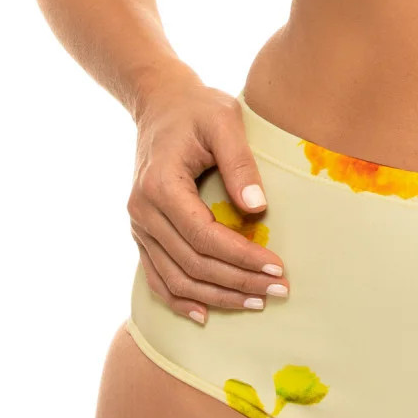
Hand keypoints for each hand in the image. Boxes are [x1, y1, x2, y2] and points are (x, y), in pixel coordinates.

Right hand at [127, 69, 286, 323]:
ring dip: (216, 297)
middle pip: (192, 263)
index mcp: (160, 185)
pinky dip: (180, 299)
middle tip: (279, 291)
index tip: (277, 267)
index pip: (204, 236)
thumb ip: (240, 164)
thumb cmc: (197, 109)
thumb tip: (258, 210)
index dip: (242, 258)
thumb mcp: (224, 121)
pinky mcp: (143, 233)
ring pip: (175, 278)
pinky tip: (205, 314)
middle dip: (238, 282)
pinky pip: (157, 276)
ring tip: (256, 303)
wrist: (160, 103)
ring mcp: (138, 225)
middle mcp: (142, 211)